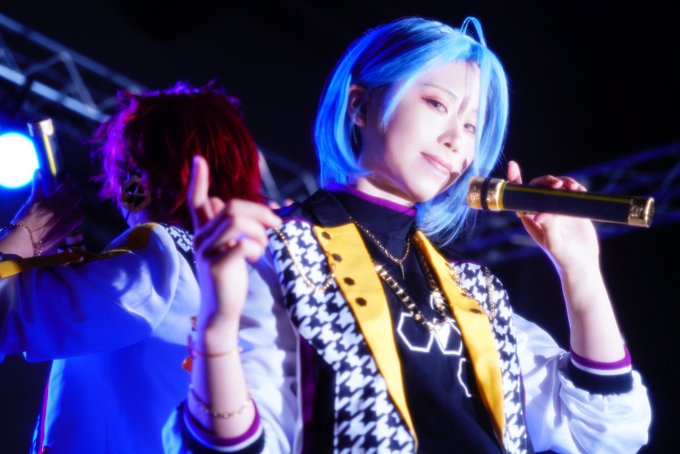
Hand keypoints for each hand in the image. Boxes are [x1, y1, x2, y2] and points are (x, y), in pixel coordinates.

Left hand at [2, 171, 82, 256]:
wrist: (21, 244)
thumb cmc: (38, 251)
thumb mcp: (56, 254)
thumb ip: (68, 255)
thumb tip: (81, 258)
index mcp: (68, 224)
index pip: (79, 215)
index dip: (79, 213)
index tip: (78, 213)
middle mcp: (62, 212)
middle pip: (75, 199)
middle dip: (76, 195)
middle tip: (77, 192)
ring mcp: (50, 204)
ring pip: (63, 190)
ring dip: (67, 183)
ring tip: (70, 178)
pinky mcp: (36, 200)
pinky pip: (39, 187)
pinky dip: (38, 179)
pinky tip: (38, 171)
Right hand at [189, 155, 280, 326]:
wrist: (221, 312)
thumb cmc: (228, 278)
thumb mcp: (226, 248)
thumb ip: (224, 226)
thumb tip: (217, 199)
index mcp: (204, 232)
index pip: (195, 200)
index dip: (198, 179)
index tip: (199, 158)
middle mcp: (200, 238)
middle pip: (230, 206)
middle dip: (258, 211)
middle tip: (275, 224)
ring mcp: (206, 251)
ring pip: (235, 221)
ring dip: (259, 229)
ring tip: (264, 245)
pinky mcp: (216, 265)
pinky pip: (241, 244)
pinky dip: (255, 248)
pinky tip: (255, 258)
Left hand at [507, 161, 599, 273]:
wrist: (582, 264)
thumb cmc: (563, 257)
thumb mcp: (553, 243)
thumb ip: (547, 227)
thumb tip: (539, 213)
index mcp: (531, 217)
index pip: (519, 195)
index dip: (515, 180)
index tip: (513, 165)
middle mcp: (542, 211)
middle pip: (538, 187)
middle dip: (546, 180)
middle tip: (557, 183)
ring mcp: (558, 209)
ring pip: (556, 187)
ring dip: (562, 182)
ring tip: (571, 186)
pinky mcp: (573, 209)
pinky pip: (571, 192)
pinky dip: (574, 187)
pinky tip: (579, 190)